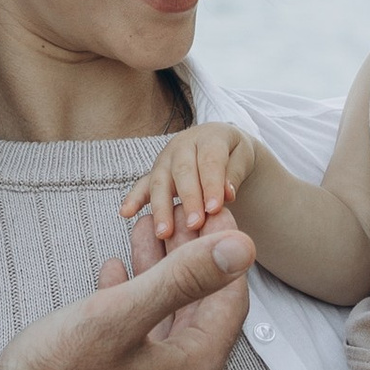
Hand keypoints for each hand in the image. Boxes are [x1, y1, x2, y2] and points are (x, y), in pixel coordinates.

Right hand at [0, 208, 254, 369]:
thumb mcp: (119, 315)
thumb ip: (184, 279)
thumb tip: (240, 249)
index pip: (230, 299)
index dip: (223, 250)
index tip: (211, 214)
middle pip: (200, 313)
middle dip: (186, 260)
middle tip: (174, 221)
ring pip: (170, 329)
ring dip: (159, 281)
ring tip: (143, 238)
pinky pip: (147, 351)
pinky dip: (138, 312)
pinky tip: (115, 282)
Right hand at [120, 123, 258, 247]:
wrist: (220, 144)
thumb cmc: (234, 154)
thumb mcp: (243, 157)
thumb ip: (234, 175)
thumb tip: (227, 194)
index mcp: (209, 137)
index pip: (210, 161)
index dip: (211, 184)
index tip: (214, 209)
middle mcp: (184, 145)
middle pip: (183, 171)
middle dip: (188, 199)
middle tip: (194, 224)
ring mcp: (165, 159)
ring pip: (160, 181)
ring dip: (161, 207)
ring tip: (164, 233)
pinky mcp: (155, 172)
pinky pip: (142, 185)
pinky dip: (133, 199)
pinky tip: (125, 213)